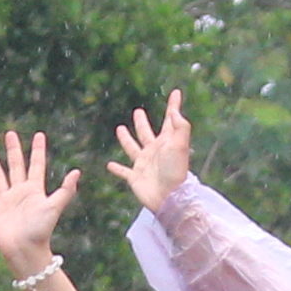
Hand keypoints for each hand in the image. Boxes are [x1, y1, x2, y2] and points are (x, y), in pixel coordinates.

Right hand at [0, 132, 77, 278]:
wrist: (25, 251)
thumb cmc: (41, 231)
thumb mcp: (54, 207)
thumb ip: (65, 190)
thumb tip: (77, 172)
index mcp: (34, 191)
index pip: (37, 165)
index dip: (38, 150)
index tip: (39, 134)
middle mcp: (19, 193)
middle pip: (16, 166)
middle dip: (14, 150)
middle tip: (10, 133)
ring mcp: (5, 202)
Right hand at [110, 88, 194, 210]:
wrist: (169, 197)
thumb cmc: (176, 171)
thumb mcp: (180, 145)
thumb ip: (180, 126)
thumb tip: (175, 111)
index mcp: (167, 141)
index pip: (170, 119)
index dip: (173, 105)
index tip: (176, 92)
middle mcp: (155, 151)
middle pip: (146, 132)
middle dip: (142, 122)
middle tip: (138, 111)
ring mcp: (144, 164)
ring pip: (132, 148)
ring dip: (126, 139)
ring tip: (119, 128)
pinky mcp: (135, 177)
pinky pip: (123, 171)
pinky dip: (117, 169)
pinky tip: (109, 165)